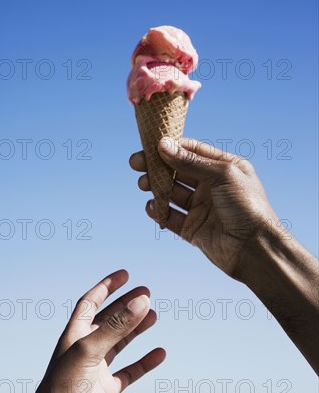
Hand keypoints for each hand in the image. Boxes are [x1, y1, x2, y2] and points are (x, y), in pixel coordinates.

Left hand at [26, 270, 164, 392]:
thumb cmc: (65, 389)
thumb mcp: (90, 350)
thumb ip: (116, 326)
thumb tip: (143, 300)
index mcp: (74, 336)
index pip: (90, 303)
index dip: (106, 287)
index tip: (125, 275)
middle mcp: (85, 350)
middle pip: (109, 320)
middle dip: (126, 306)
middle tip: (148, 293)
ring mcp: (96, 370)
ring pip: (120, 344)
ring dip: (136, 329)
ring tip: (154, 316)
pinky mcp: (106, 391)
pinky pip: (129, 372)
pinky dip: (144, 362)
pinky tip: (160, 353)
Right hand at [130, 137, 278, 277]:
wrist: (254, 248)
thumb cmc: (248, 207)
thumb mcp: (222, 175)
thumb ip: (191, 161)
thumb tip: (163, 145)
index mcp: (223, 168)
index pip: (192, 151)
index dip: (171, 146)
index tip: (150, 144)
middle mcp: (211, 186)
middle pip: (177, 171)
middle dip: (157, 166)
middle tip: (136, 163)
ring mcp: (201, 208)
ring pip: (171, 193)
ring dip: (155, 187)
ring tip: (143, 184)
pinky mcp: (192, 229)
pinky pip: (170, 217)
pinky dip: (158, 211)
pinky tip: (151, 206)